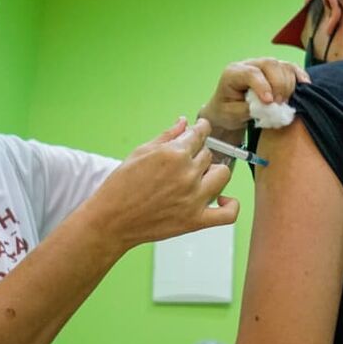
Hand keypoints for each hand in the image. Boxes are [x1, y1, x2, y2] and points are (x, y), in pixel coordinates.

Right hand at [86, 117, 238, 250]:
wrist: (111, 220)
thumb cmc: (121, 186)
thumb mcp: (140, 152)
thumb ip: (167, 135)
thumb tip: (184, 122)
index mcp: (173, 154)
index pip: (200, 134)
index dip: (201, 129)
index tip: (201, 129)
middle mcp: (187, 174)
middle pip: (208, 154)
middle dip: (197, 154)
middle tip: (182, 162)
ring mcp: (194, 198)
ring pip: (222, 174)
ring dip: (212, 172)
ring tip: (198, 177)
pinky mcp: (196, 221)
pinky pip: (228, 213)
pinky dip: (230, 205)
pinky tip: (221, 199)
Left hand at [199, 58, 310, 133]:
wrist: (227, 110)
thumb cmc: (227, 111)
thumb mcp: (231, 115)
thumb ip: (248, 109)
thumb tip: (268, 107)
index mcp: (233, 73)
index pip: (251, 73)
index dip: (263, 86)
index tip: (269, 102)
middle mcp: (249, 64)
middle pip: (270, 64)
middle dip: (279, 85)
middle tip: (279, 104)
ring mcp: (264, 65)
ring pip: (283, 66)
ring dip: (289, 84)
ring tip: (284, 103)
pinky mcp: (276, 71)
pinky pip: (291, 68)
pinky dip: (300, 75)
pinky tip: (305, 85)